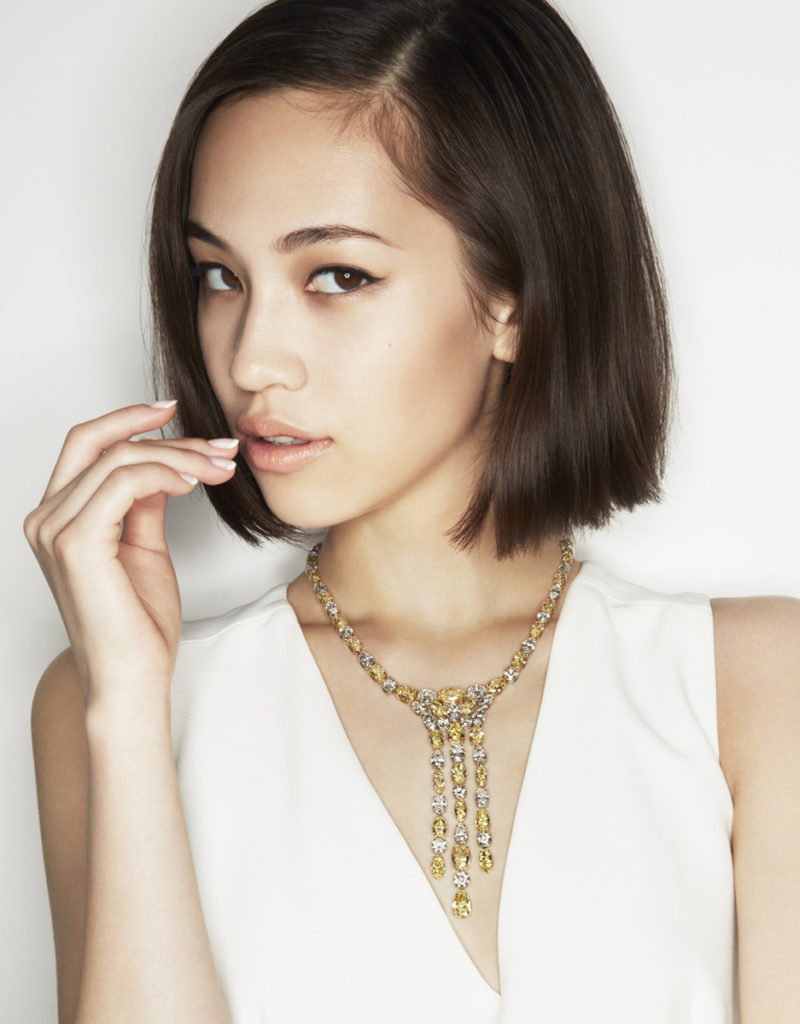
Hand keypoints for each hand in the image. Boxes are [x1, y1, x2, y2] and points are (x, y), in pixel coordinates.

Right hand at [24, 401, 238, 706]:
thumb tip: (162, 463)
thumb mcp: (143, 546)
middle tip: (217, 443)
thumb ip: (143, 502)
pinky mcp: (75, 543)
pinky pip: (124, 482)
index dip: (130, 420)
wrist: (133, 678)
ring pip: (119, 458)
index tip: (178, 414)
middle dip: (162, 433)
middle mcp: (45, 518)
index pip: (87, 445)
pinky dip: (166, 474)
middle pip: (98, 441)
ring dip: (180, 456)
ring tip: (220, 469)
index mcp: (56, 517)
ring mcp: (54, 529)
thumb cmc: (138, 624)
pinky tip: (196, 484)